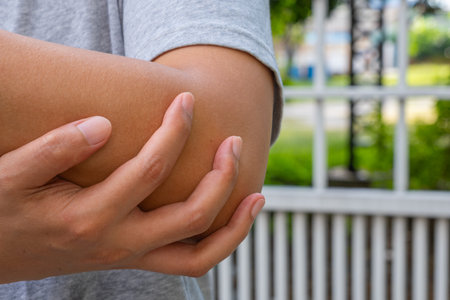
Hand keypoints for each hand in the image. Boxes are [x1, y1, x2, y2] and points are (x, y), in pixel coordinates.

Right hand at [0, 92, 264, 282]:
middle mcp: (117, 245)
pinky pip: (188, 262)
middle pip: (190, 217)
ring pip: (198, 257)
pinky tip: (229, 216)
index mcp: (88, 218)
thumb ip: (55, 148)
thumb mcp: (12, 175)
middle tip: (234, 141)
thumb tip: (102, 124)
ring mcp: (129, 258)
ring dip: (233, 227)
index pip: (149, 169)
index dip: (174, 130)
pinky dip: (217, 243)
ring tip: (258, 196)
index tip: (186, 100)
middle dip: (221, 176)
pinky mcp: (133, 260)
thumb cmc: (5, 211)